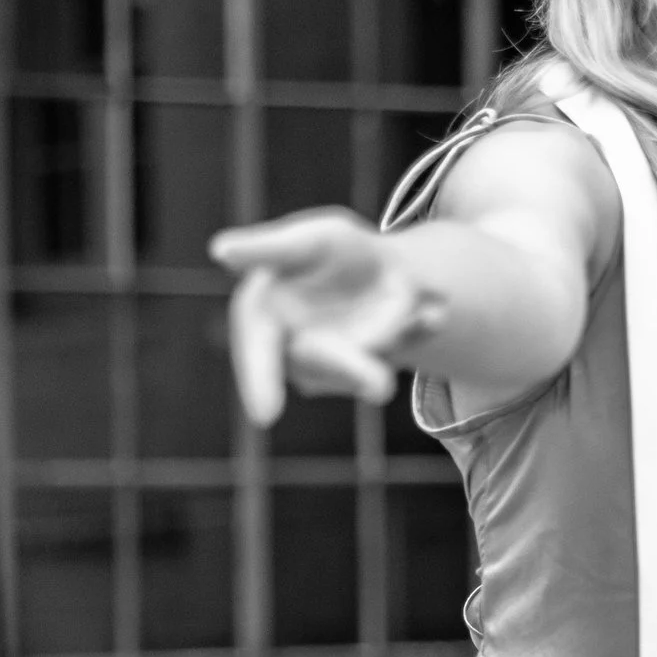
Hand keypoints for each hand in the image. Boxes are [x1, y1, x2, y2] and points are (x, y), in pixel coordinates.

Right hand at [209, 210, 431, 424]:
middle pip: (318, 367)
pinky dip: (421, 327)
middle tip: (380, 387)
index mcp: (266, 316)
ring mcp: (339, 367)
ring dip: (394, 338)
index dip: (258, 381)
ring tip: (429, 310)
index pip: (257, 350)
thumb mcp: (310, 239)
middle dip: (350, 371)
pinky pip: (400, 352)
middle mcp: (299, 351)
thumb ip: (270, 248)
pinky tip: (436, 312)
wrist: (386, 270)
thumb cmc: (334, 251)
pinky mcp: (377, 372)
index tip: (266, 417)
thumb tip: (220, 250)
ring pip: (363, 370)